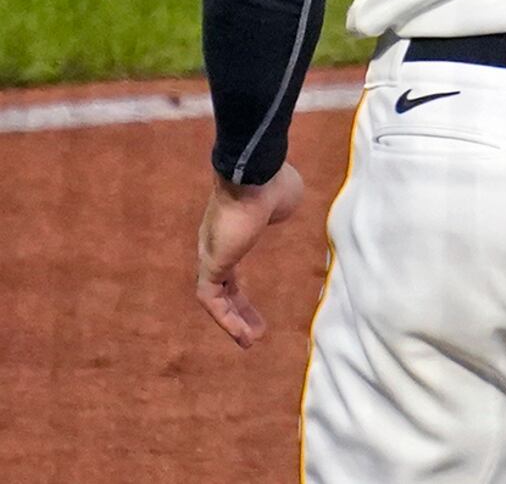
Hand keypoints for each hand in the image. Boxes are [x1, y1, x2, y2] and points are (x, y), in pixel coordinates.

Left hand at [194, 163, 304, 347]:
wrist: (254, 174)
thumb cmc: (271, 185)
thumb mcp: (284, 204)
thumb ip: (278, 215)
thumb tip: (278, 216)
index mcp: (234, 232)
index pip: (232, 270)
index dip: (243, 292)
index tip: (258, 307)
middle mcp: (216, 246)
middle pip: (223, 287)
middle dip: (238, 311)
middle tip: (254, 332)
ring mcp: (210, 255)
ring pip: (215, 299)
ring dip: (232, 322)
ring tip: (251, 342)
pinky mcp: (210, 264)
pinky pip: (212, 300)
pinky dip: (227, 320)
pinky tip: (245, 336)